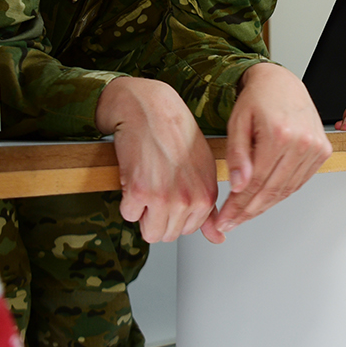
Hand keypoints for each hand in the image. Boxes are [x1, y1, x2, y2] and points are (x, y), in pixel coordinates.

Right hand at [97, 77, 220, 242]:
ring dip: (142, 211)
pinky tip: (136, 176)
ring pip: (149, 231)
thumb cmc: (175, 134)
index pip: (188, 231)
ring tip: (148, 183)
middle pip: (166, 235)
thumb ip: (208, 209)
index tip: (170, 192)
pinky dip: (127, 199)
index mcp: (206, 194)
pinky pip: (128, 214)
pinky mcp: (140, 191)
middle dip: (157, 216)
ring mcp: (165, 197)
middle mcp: (189, 198)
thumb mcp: (202, 169)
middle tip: (157, 186)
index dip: (174, 214)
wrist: (150, 108)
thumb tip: (218, 239)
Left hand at [212, 63, 331, 235]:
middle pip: (272, 190)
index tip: (225, 218)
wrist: (282, 82)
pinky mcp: (322, 152)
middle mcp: (302, 142)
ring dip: (264, 206)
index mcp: (280, 134)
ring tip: (244, 214)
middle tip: (231, 222)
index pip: (256, 182)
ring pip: (287, 190)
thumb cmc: (258, 98)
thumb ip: (237, 155)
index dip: (238, 205)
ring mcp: (315, 148)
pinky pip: (299, 182)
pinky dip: (281, 194)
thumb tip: (239, 185)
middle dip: (248, 211)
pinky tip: (265, 199)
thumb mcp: (237, 122)